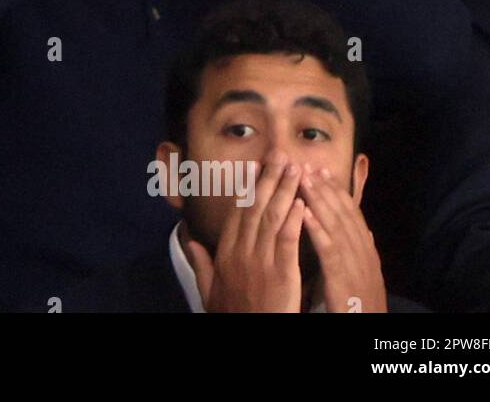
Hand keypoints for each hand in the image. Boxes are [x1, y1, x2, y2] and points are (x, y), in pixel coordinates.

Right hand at [186, 151, 306, 311]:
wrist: (250, 336)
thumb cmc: (233, 315)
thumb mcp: (208, 290)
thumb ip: (200, 262)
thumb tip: (188, 239)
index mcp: (225, 254)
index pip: (238, 213)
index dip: (248, 188)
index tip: (256, 166)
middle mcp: (241, 252)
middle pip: (255, 207)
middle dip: (268, 178)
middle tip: (279, 153)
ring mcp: (261, 262)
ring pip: (272, 218)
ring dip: (284, 190)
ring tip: (295, 168)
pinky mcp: (282, 274)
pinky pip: (288, 241)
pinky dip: (294, 219)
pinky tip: (302, 202)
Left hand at [301, 165, 387, 312]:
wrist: (371, 325)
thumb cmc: (364, 301)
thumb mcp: (366, 272)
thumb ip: (363, 251)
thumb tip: (367, 232)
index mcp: (366, 249)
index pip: (350, 213)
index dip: (336, 190)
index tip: (321, 170)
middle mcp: (363, 250)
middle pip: (343, 212)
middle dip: (325, 187)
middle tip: (307, 164)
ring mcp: (355, 262)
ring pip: (336, 224)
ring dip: (319, 200)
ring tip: (303, 178)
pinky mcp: (343, 277)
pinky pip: (329, 249)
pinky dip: (317, 229)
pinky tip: (304, 214)